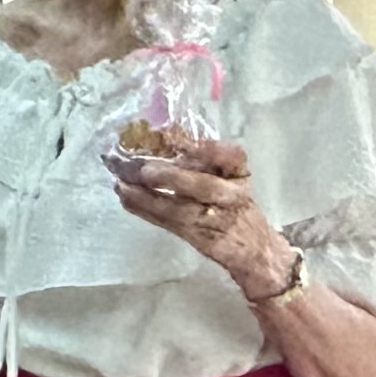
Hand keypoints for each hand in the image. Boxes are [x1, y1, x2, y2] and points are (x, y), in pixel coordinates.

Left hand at [111, 138, 299, 293]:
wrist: (253, 247)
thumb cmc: (234, 203)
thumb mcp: (230, 177)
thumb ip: (203, 157)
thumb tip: (164, 129)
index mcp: (240, 175)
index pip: (233, 157)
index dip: (209, 149)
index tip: (180, 140)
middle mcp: (232, 196)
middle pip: (205, 187)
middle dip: (172, 177)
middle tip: (143, 169)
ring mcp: (217, 221)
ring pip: (179, 210)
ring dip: (146, 197)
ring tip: (122, 184)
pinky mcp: (202, 240)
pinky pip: (169, 224)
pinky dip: (144, 210)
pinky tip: (126, 197)